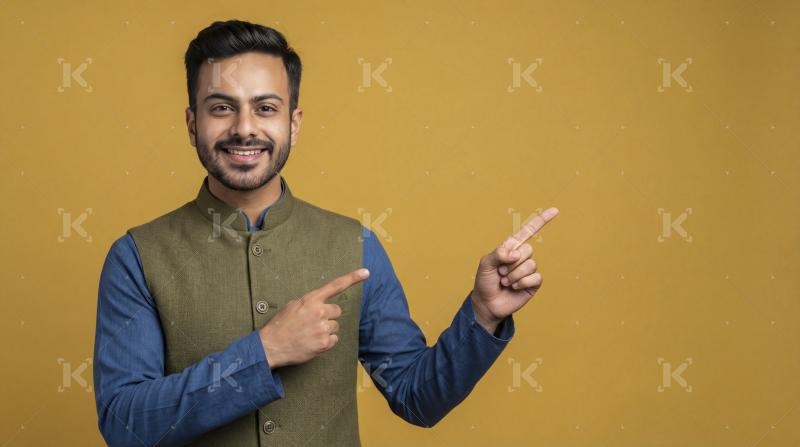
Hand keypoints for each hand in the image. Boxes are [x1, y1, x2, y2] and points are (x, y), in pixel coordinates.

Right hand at [258, 268, 369, 367]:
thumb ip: (309, 303)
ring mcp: (322, 328)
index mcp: (311, 300)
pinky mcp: (324, 343)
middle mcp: (319, 312)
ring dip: (326, 329)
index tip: (366, 272)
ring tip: (310, 334)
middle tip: (314, 323)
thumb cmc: (280, 325)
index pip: (335, 286)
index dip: (352, 278)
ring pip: (335, 326)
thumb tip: (320, 304)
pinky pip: (334, 340)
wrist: (271, 346)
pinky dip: (326, 342)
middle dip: (329, 316)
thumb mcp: (292, 306)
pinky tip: (313, 342)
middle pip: (337, 311)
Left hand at [471, 207, 558, 332]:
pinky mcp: (533, 283)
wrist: (487, 303)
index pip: (528, 231)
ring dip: (514, 275)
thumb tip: (516, 253)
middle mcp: (521, 257)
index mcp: (511, 247)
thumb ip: (499, 253)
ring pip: (530, 264)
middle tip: (500, 272)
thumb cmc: (485, 281)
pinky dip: (522, 282)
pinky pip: (535, 277)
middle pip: (527, 250)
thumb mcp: (485, 263)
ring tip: (505, 281)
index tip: (555, 210)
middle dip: (511, 263)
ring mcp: (528, 270)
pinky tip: (514, 288)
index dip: (541, 220)